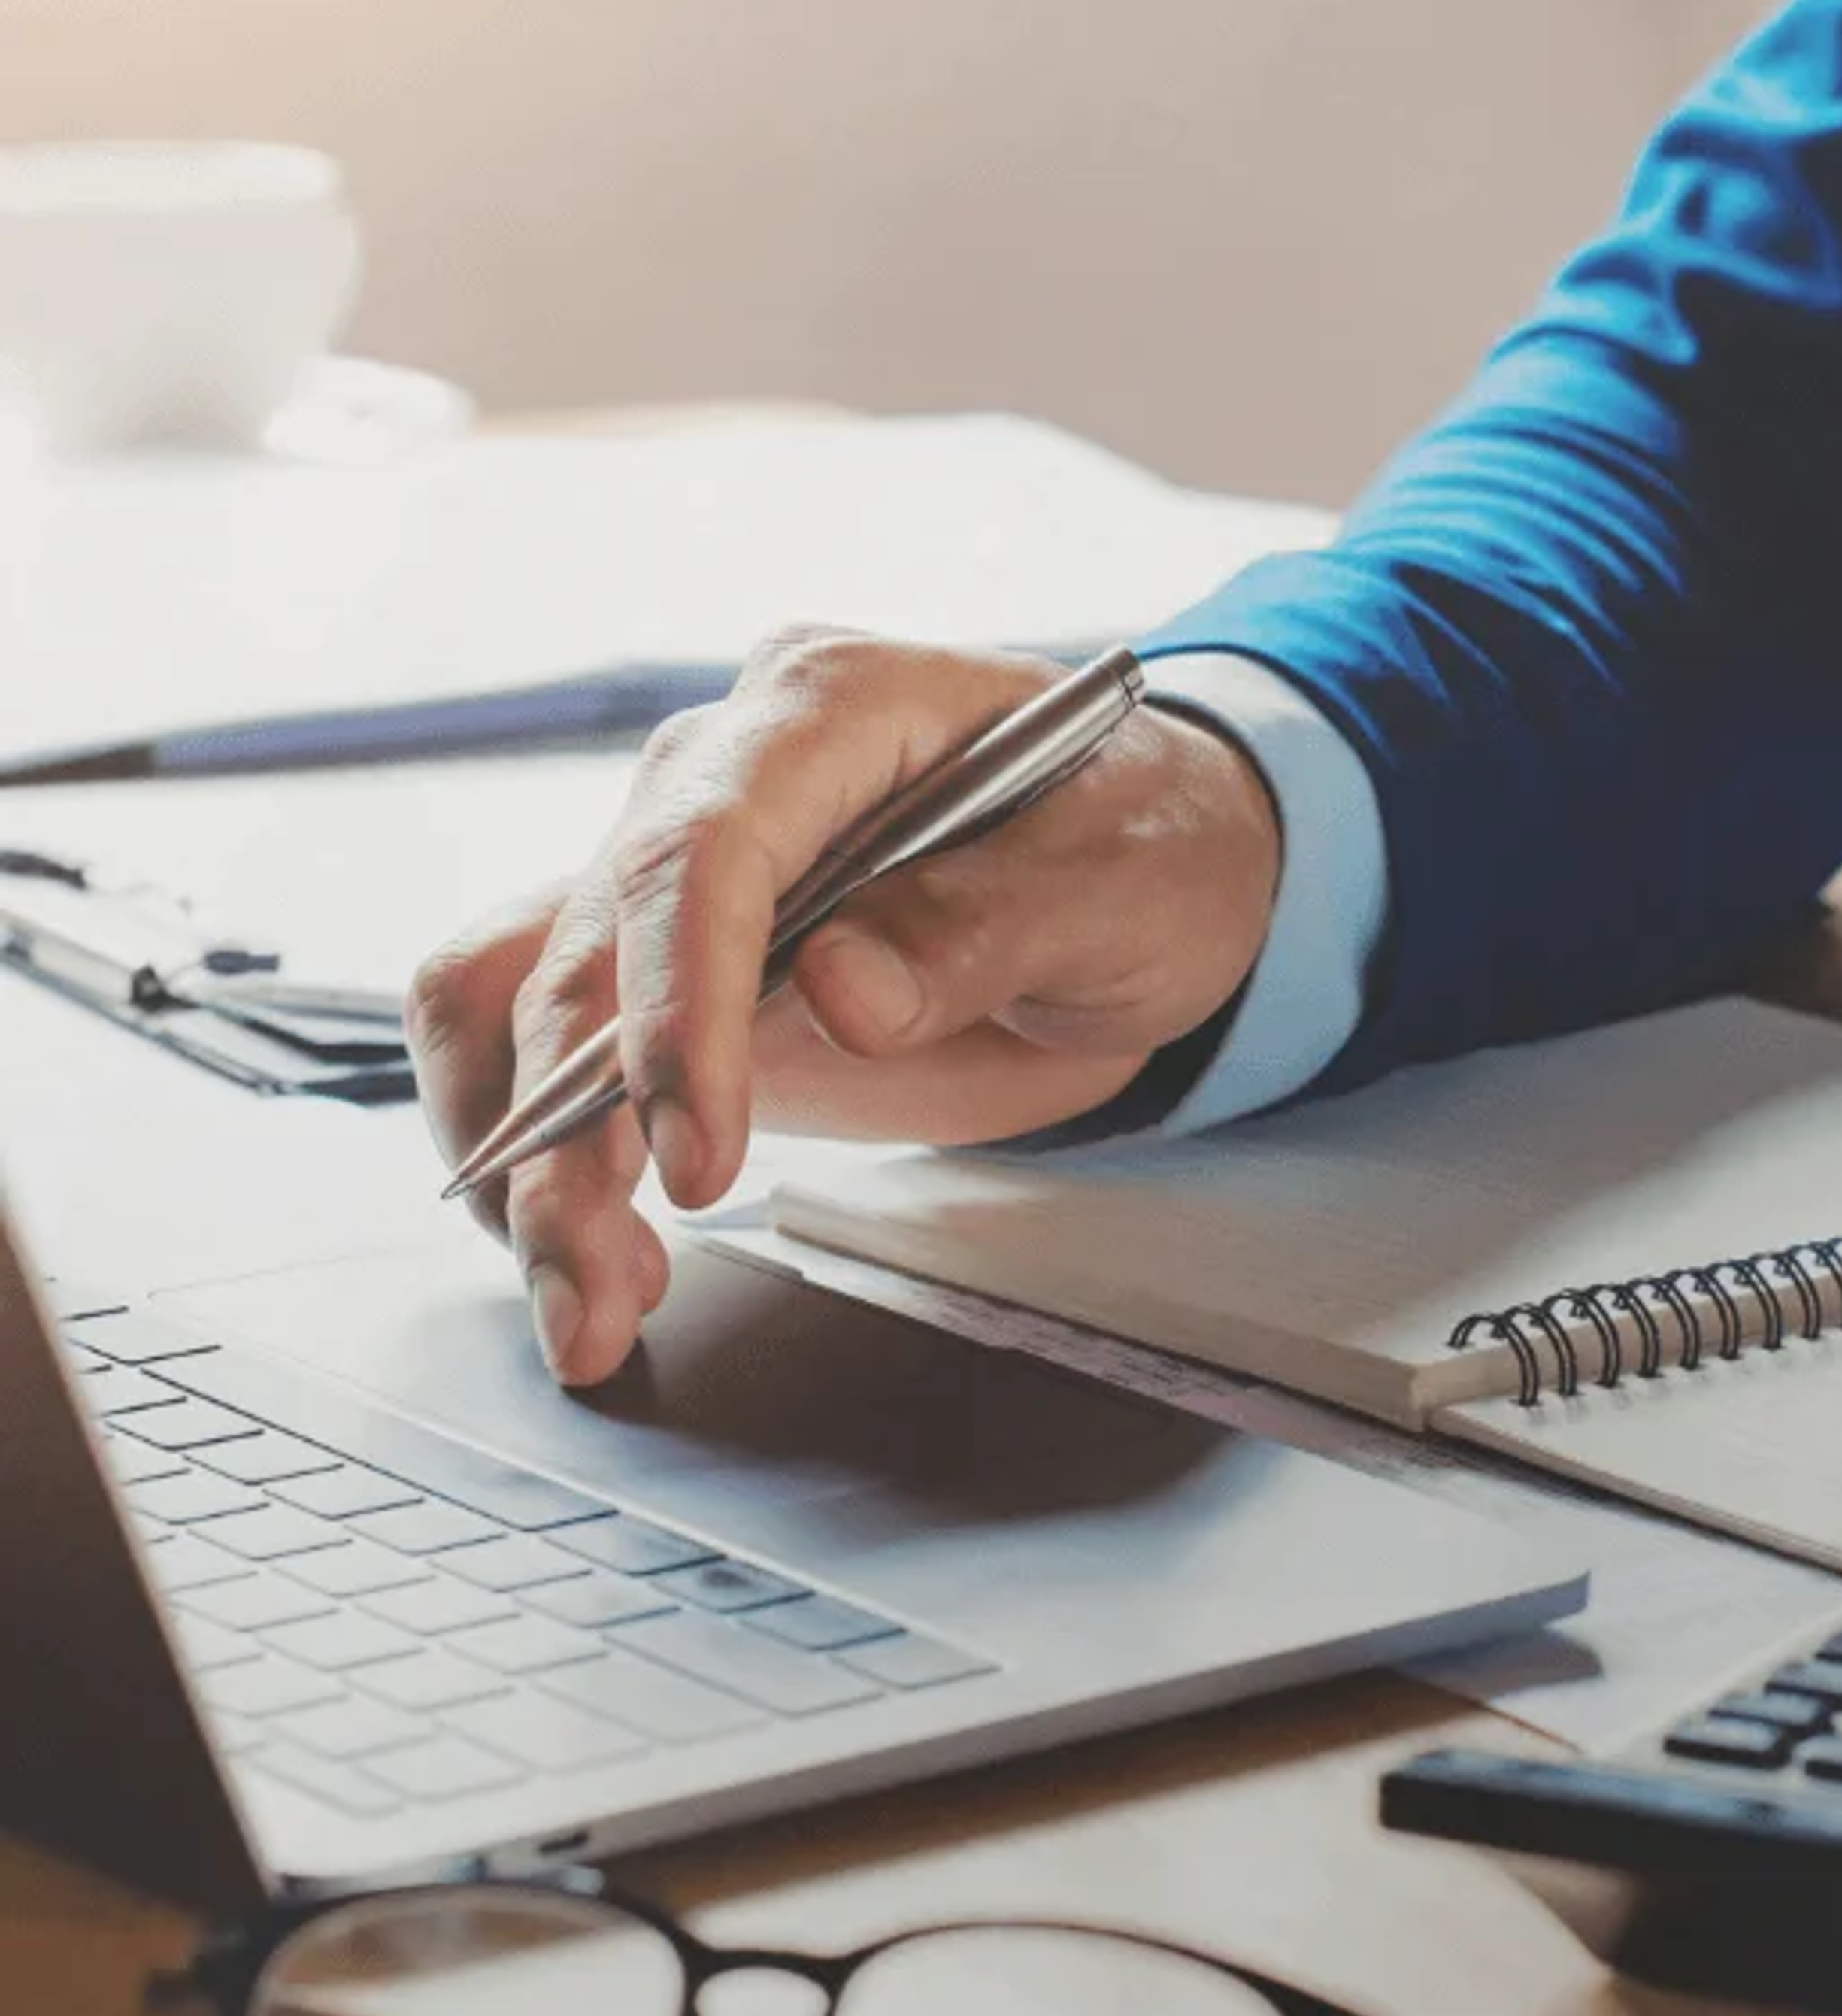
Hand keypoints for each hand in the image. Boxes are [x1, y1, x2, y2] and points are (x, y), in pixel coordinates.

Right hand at [406, 629, 1282, 1385]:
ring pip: (517, 999)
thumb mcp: (1123, 879)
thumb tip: (839, 989)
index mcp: (834, 707)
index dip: (676, 1010)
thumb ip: (986, 926)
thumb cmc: (1150, 845)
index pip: (701, 849)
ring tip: (591, 1308)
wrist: (1151, 869)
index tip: (698, 1159)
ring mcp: (682, 872)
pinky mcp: (670, 968)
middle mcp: (721, 773)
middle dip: (564, 1135)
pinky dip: (543, 1155)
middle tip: (600, 1292)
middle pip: (580, 943)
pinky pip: (541, 1045)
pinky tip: (609, 1260)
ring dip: (521, 1160)